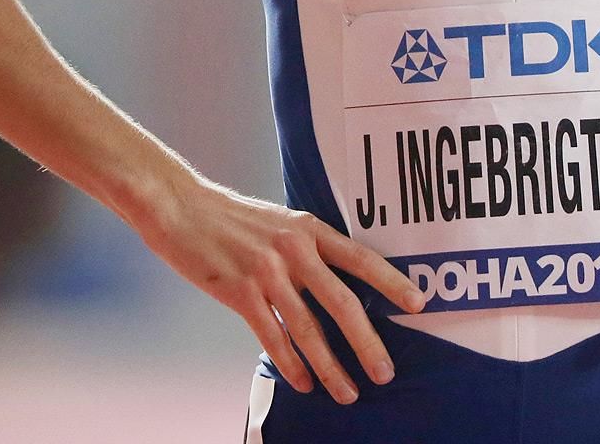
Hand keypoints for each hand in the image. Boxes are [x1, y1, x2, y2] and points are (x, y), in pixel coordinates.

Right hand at [132, 177, 426, 399]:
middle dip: (367, 342)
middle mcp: (295, 250)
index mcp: (310, 228)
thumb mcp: (280, 221)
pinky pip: (273, 336)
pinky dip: (291, 363)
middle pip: (342, 302)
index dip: (392, 282)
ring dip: (331, 366)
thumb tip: (338, 278)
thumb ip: (308, 246)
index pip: (362, 257)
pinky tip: (305, 383)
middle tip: (386, 371)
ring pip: (309, 329)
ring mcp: (267, 272)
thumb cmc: (232, 217)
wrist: (181, 207)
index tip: (418, 303)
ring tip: (348, 392)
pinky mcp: (240, 292)